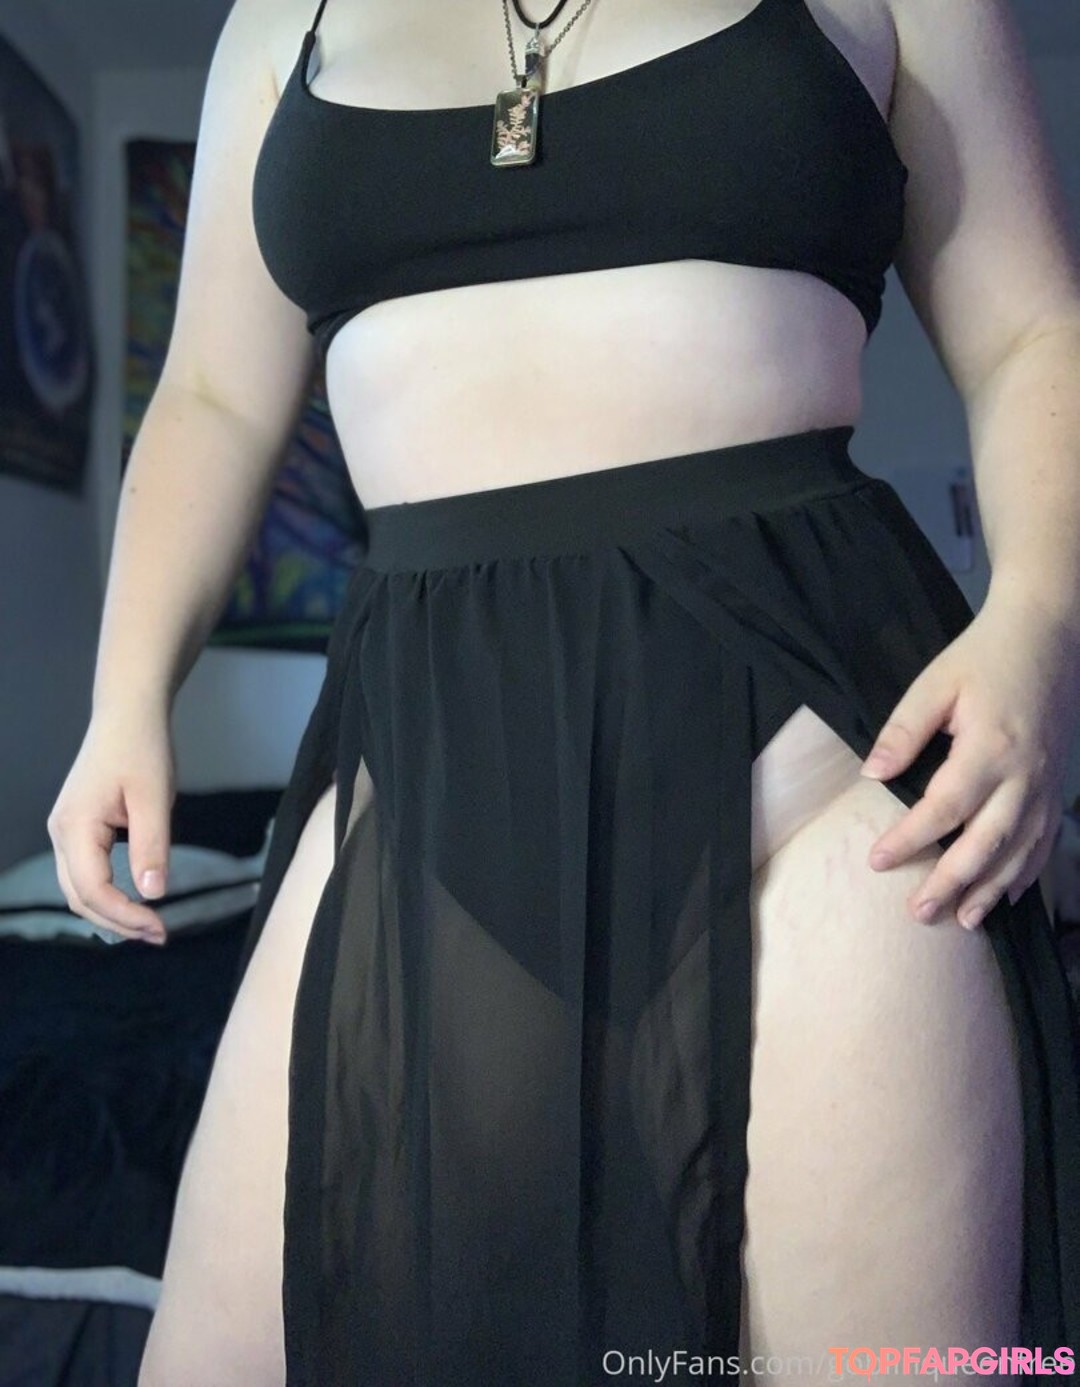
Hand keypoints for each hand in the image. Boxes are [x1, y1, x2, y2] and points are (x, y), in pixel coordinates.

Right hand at [46, 705, 175, 944]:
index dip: (125, 916)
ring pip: (79, 888)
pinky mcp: (78, 828)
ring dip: (111, 911)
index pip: (92, 890)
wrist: (128, 715)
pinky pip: (85, 872)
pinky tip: (135, 900)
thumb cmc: (142, 749)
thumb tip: (153, 894)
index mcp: (75, 827)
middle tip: (159, 934)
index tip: (160, 927)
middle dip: (117, 922)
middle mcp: (61, 833)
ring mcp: (66, 830)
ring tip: (150, 925)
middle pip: (80, 897)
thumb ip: (151, 847)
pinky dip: (107, 893)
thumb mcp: (154, 799)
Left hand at [858, 587, 1079, 928]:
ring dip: (991, 890)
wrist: (1048, 637)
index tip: (877, 860)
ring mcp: (1046, 786)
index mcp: (990, 748)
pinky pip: (1046, 842)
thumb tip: (872, 774)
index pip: (943, 808)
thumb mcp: (934, 684)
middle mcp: (1023, 775)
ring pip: (1021, 852)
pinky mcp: (1057, 788)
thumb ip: (903, 731)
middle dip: (950, 883)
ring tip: (961, 920)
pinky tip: (1006, 896)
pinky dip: (1027, 873)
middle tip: (917, 912)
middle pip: (985, 844)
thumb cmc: (984, 656)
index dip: (910, 839)